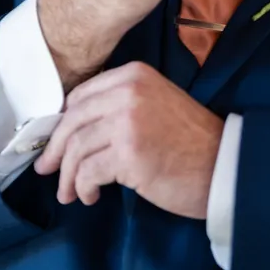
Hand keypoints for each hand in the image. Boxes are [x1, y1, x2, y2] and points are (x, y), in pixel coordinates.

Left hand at [34, 61, 223, 218]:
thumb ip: (118, 106)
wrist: (222, 165)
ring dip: (68, 176)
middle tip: (48, 170)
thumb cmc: (189, 141)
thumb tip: (73, 128)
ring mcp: (128, 121)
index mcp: (134, 74)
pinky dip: (84, 187)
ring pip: (77, 147)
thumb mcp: (154, 104)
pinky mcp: (129, 154)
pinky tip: (91, 195)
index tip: (55, 143)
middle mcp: (128, 91)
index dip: (62, 122)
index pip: (81, 95)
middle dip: (56, 149)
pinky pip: (88, 171)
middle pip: (73, 120)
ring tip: (71, 193)